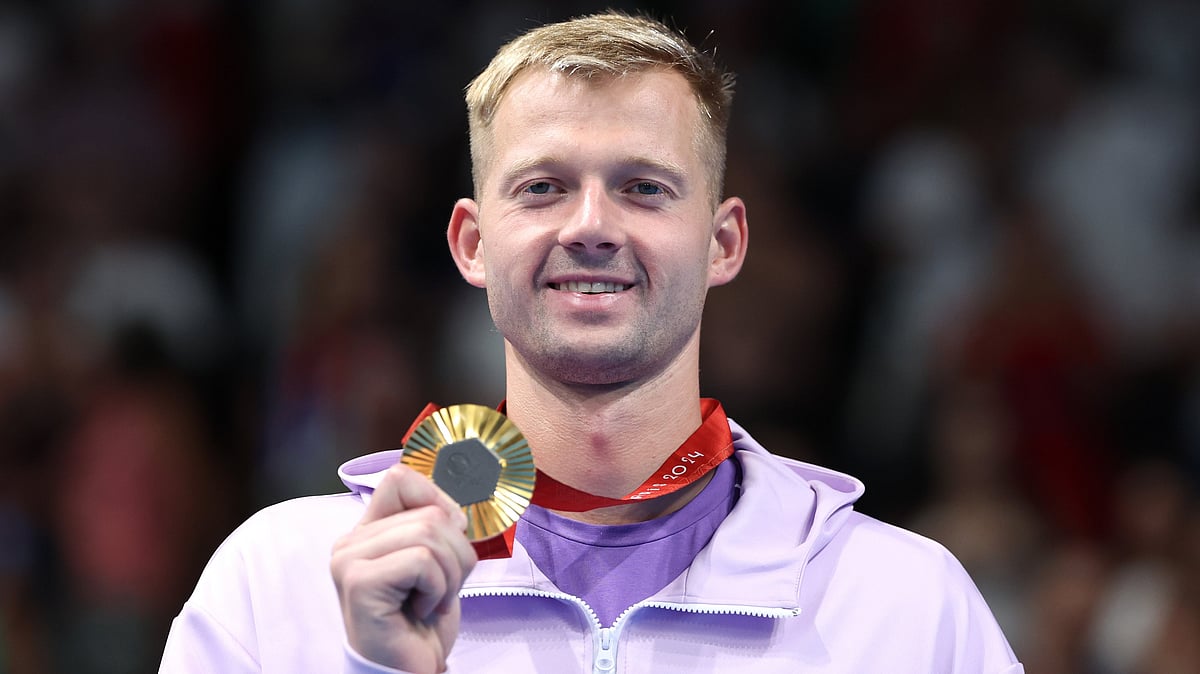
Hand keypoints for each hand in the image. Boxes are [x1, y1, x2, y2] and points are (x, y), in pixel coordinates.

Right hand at [331, 465, 477, 672]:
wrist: (410, 669)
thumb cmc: (423, 620)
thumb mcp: (436, 562)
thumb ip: (434, 526)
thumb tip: (457, 506)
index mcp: (367, 532)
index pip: (401, 478)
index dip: (438, 501)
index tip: (449, 539)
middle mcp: (350, 542)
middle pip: (429, 511)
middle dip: (456, 553)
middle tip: (441, 588)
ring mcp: (349, 562)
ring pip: (429, 534)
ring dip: (449, 574)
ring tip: (432, 599)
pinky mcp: (360, 583)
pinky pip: (422, 561)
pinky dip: (437, 588)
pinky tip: (420, 609)